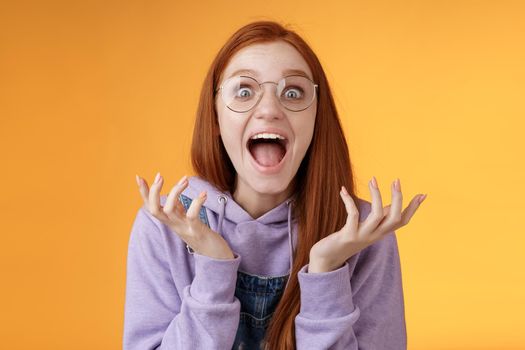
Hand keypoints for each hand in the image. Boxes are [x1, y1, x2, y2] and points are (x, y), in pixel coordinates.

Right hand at [135, 172, 234, 259]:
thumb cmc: (200, 234)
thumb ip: (178, 207)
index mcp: (169, 221)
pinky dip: (196, 203)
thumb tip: (173, 192)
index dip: (143, 193)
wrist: (215, 255)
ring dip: (175, 192)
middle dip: (153, 192)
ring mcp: (183, 228)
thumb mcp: (185, 218)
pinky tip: (203, 193)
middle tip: (160, 176)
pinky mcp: (196, 231)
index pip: (150, 207)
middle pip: (154, 210)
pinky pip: (192, 216)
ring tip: (185, 179)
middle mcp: (173, 225)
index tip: (138, 177)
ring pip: (170, 210)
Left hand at [308, 177, 426, 272]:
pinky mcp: (348, 236)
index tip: (423, 194)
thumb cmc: (346, 240)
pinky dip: (349, 201)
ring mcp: (362, 236)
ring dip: (376, 196)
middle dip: (398, 198)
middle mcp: (374, 236)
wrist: (326, 261)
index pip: (402, 221)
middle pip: (395, 218)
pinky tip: (342, 190)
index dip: (413, 209)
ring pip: (377, 215)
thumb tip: (392, 205)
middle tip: (396, 180)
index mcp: (380, 233)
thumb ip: (379, 219)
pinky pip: (353, 215)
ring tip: (372, 179)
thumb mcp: (365, 229)